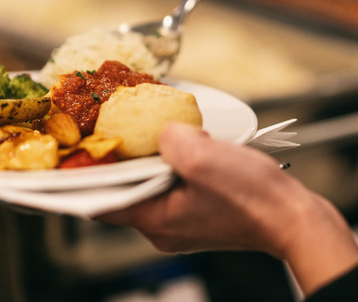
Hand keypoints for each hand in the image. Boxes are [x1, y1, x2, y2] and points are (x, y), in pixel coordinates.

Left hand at [97, 122, 357, 295]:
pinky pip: (170, 186)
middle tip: (103, 130)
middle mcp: (162, 227)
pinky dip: (167, 165)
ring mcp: (181, 222)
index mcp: (155, 220)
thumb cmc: (253, 197)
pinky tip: (178, 144)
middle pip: (123, 191)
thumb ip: (170, 139)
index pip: (100, 202)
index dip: (79, 179)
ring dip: (143, 160)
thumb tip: (163, 131)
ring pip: (147, 187)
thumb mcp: (204, 157)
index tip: (63, 157)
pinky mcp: (198, 213)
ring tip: (141, 131)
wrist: (294, 218)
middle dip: (114, 161)